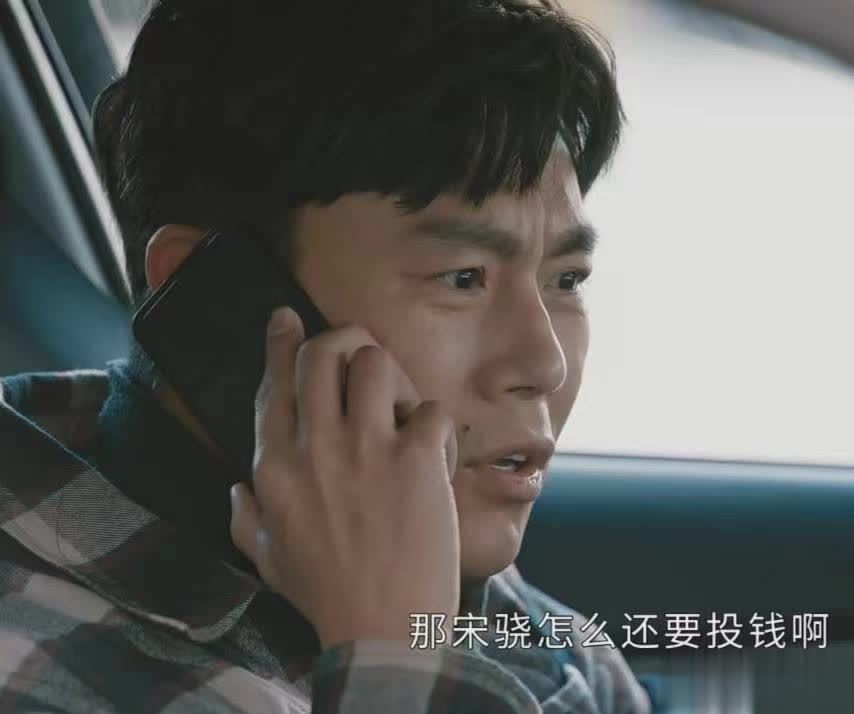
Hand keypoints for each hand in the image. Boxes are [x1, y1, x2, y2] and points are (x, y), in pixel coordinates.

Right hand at [230, 307, 459, 648]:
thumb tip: (234, 485)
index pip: (274, 383)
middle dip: (342, 340)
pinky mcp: (414, 460)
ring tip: (400, 411)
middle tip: (360, 355)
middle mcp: (316, 446)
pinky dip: (436, 430)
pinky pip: (430, 410)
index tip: (287, 316)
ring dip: (392, 378)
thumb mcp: (266, 558)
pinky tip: (433, 459)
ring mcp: (366, 449)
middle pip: (323, 353)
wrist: (381, 631)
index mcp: (275, 466)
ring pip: (376, 362)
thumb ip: (242, 517)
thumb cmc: (326, 595)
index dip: (280, 341)